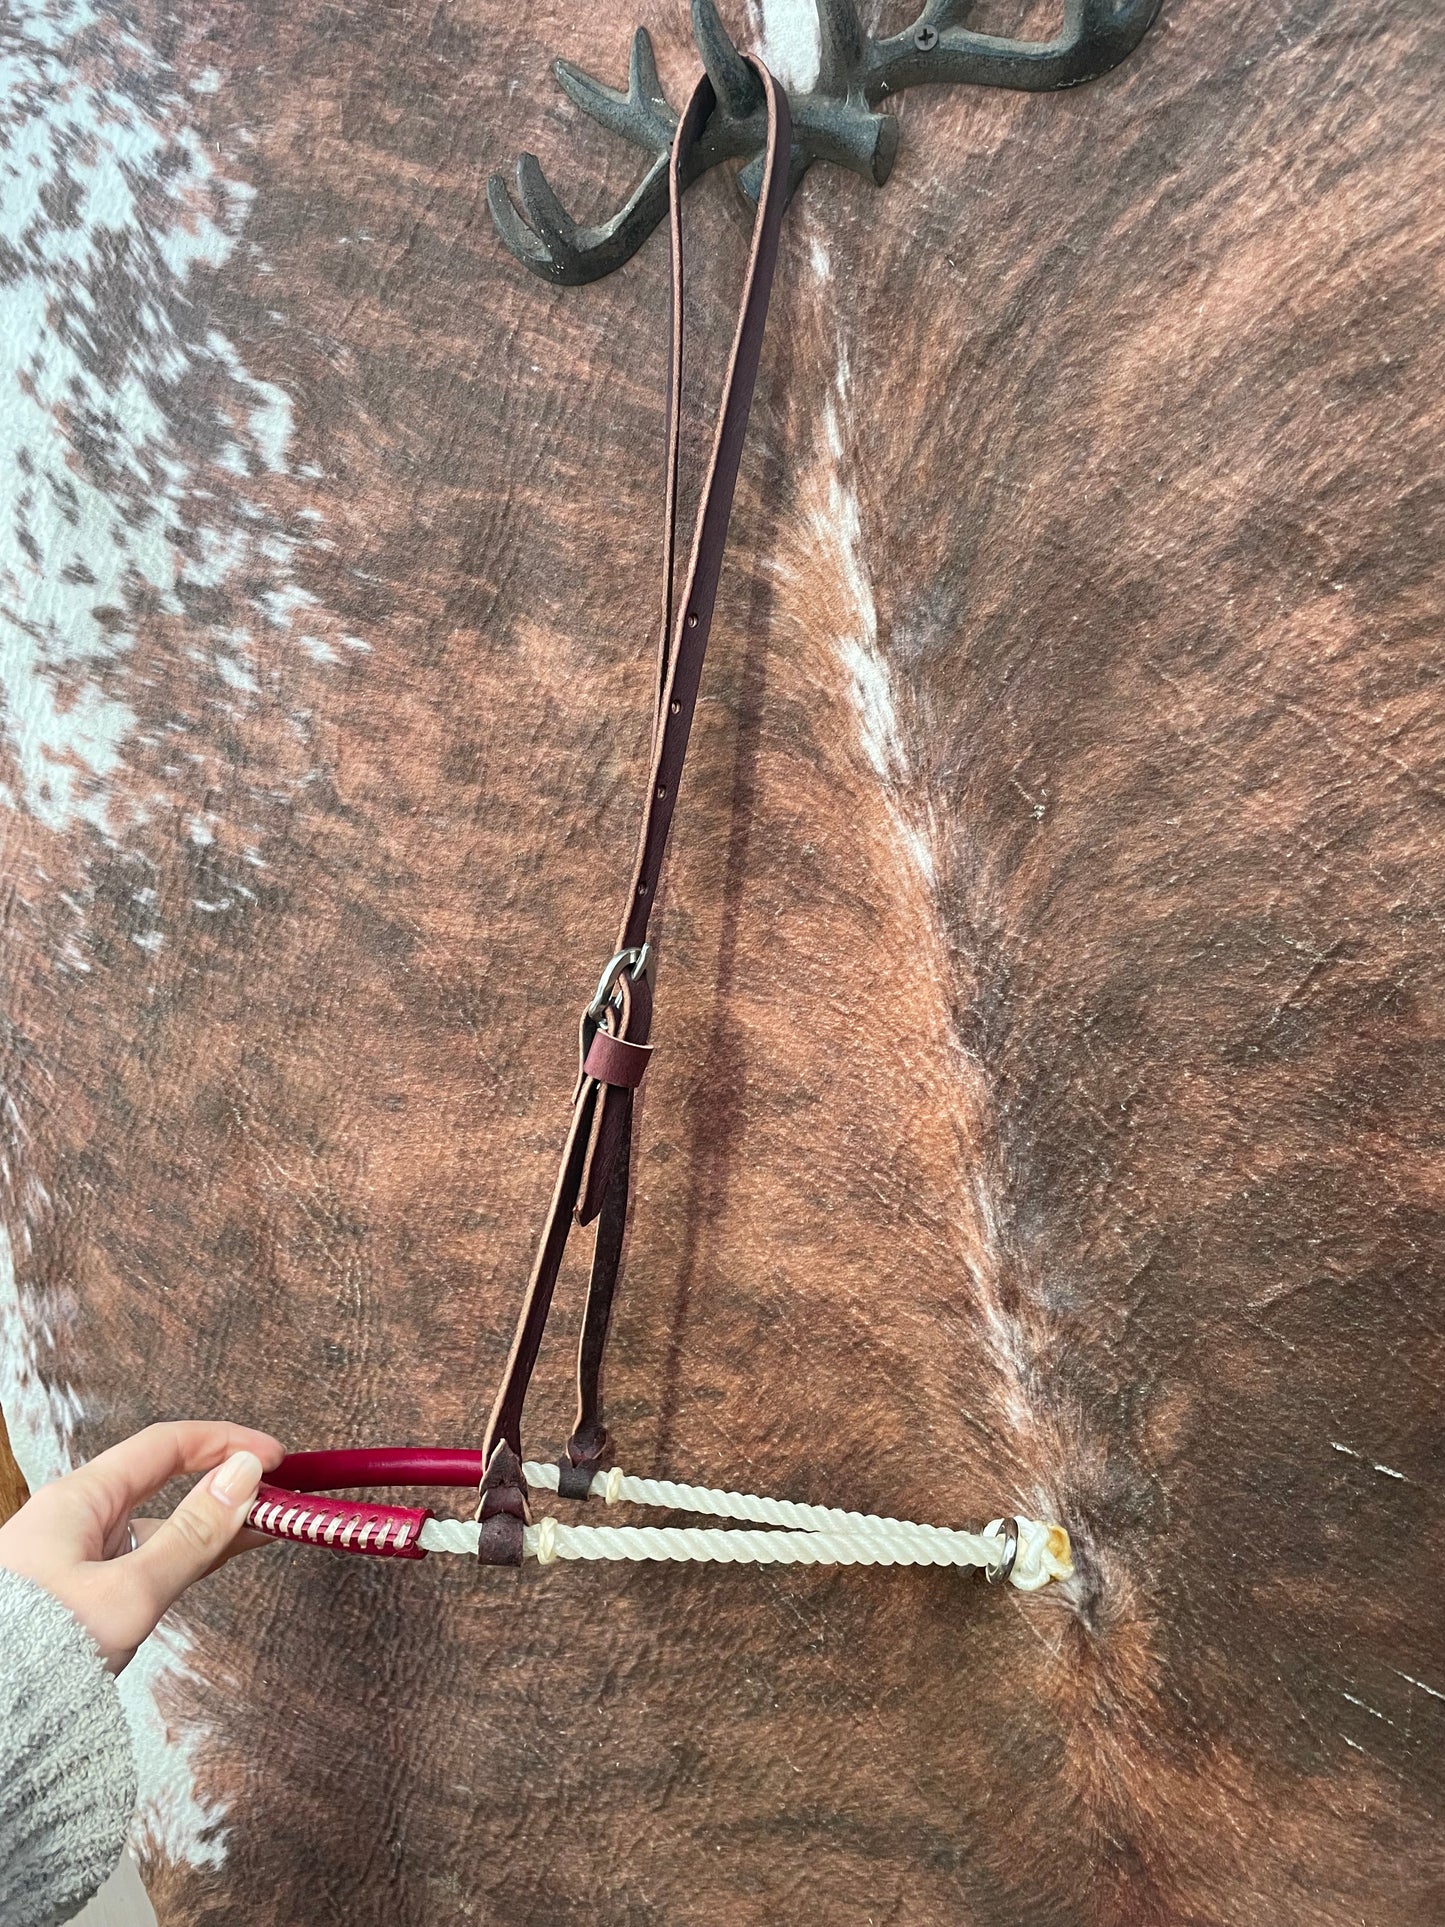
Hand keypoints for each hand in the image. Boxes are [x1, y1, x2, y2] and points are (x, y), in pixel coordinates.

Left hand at [0, 1421, 284, 1672]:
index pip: (166, 1445)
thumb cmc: (39, 1651)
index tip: (276, 1458)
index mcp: (80, 1499)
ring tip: (263, 1529)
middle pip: (164, 1481)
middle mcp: (77, 1519)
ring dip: (210, 1522)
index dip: (226, 1443)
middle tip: (277, 1496)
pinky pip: (145, 1557)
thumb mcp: (130, 1592)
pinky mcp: (80, 1592)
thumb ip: (193, 1534)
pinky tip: (216, 1557)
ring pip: (157, 1523)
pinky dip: (186, 1554)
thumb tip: (245, 1474)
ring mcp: (77, 1556)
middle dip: (224, 1482)